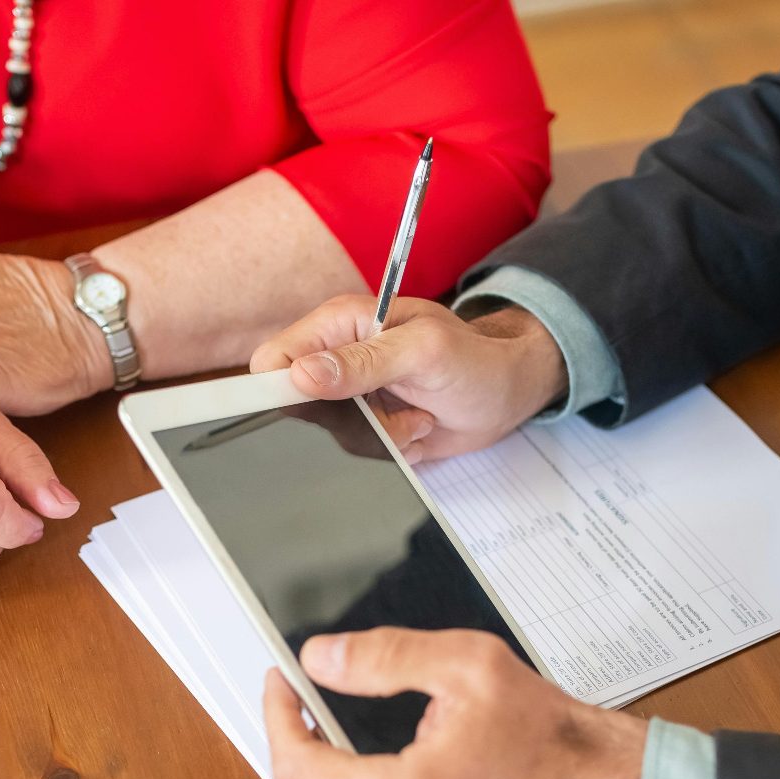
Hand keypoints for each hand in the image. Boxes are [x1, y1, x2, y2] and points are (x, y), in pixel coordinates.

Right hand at [250, 295, 566, 462]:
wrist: (504, 393)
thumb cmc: (475, 359)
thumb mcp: (423, 352)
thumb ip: (362, 362)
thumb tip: (304, 375)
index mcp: (339, 324)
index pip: (275, 358)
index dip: (279, 385)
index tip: (305, 404)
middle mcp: (337, 359)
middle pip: (300, 408)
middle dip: (349, 420)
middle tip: (391, 407)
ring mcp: (351, 396)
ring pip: (333, 437)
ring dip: (382, 436)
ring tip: (416, 414)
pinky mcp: (367, 426)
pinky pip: (358, 453)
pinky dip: (393, 448)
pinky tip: (417, 426)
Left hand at [264, 628, 646, 778]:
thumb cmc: (547, 738)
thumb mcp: (468, 667)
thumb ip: (384, 657)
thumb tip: (322, 659)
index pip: (298, 768)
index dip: (277, 718)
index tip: (282, 684)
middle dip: (287, 744)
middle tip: (299, 700)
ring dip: (313, 772)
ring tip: (329, 724)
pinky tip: (361, 760)